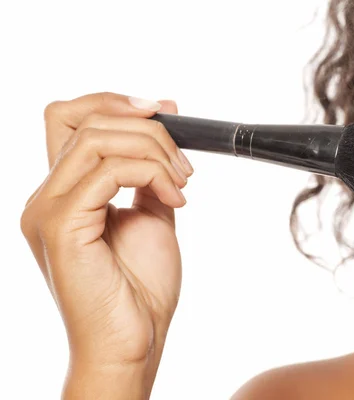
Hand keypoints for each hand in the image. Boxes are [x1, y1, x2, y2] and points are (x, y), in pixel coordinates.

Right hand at [20, 92, 193, 393]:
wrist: (134, 341)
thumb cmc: (139, 290)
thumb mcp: (149, 219)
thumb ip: (146, 179)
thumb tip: (161, 141)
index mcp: (64, 194)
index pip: (71, 119)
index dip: (116, 103)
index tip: (166, 112)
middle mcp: (46, 197)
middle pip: (85, 119)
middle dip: (147, 128)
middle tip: (183, 162)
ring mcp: (48, 211)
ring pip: (98, 139)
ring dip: (155, 151)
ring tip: (183, 183)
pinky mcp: (61, 227)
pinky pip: (108, 171)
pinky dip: (151, 174)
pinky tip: (176, 200)